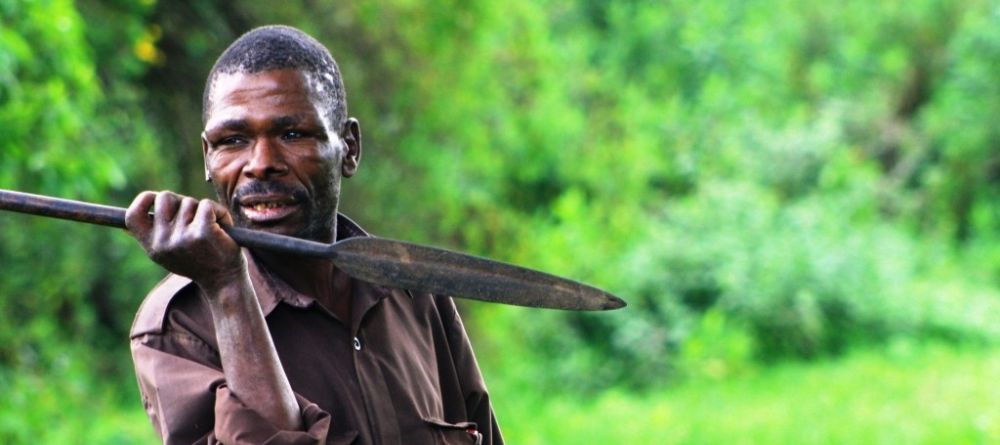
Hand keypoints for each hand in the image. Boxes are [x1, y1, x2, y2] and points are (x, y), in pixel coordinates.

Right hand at [125, 191, 244, 290]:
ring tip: (211, 230)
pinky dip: (219, 212)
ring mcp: (183, 237)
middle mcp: (163, 243)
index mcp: (152, 247)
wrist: (225, 282)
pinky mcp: (203, 232)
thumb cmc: (198, 264)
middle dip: (181, 200)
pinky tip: (223, 228)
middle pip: (164, 197)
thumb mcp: (168, 255)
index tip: (156, 199)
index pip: (133, 215)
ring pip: (190, 202)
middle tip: (194, 215)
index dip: (143, 200)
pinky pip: (207, 205)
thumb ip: (151, 239)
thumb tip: (125, 228)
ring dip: (203, 211)